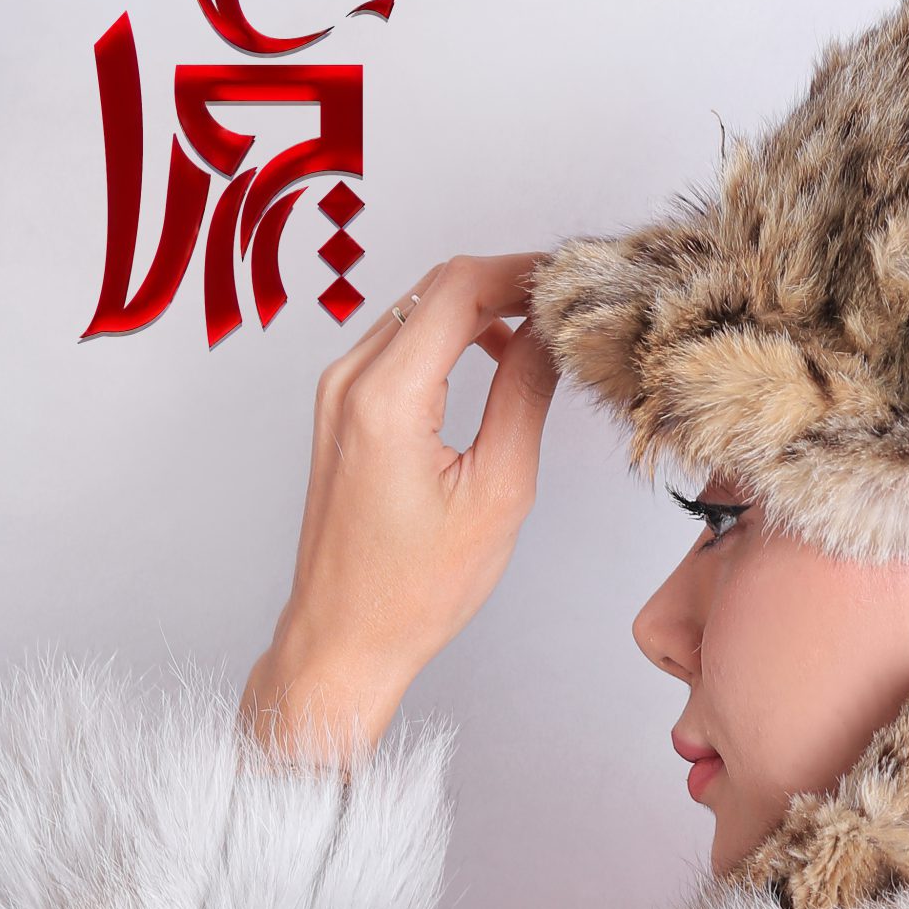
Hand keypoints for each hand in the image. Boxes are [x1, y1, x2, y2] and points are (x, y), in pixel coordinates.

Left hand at [240, 253, 558, 766]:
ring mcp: (337, 393)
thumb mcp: (497, 491)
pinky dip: (449, 335)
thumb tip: (550, 335)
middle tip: (568, 303)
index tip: (572, 283)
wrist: (344, 636)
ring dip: (478, 307)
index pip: (458, 288)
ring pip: (416, 310)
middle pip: (434, 288)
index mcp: (386, 398)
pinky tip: (493, 356)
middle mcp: (349, 382)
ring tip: (541, 331)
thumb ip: (524, 397)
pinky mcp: (340, 410)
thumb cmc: (415, 587)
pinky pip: (398, 343)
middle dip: (505, 283)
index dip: (522, 272)